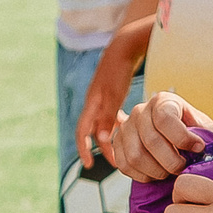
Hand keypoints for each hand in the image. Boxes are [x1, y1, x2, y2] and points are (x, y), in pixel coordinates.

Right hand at [74, 38, 139, 167]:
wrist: (123, 47)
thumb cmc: (118, 69)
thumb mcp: (114, 93)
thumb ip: (107, 115)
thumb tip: (100, 139)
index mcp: (92, 104)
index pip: (82, 132)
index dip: (84, 149)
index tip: (89, 165)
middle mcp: (95, 104)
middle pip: (95, 131)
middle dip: (103, 148)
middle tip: (116, 163)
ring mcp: (102, 100)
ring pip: (104, 124)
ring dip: (112, 137)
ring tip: (125, 149)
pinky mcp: (111, 96)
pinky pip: (112, 115)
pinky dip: (119, 124)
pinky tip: (130, 128)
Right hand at [104, 93, 212, 181]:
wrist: (174, 139)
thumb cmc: (192, 133)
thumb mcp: (206, 129)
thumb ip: (212, 137)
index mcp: (163, 101)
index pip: (165, 119)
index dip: (183, 139)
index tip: (198, 149)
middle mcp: (140, 110)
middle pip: (151, 141)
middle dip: (171, 161)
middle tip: (184, 167)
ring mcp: (125, 128)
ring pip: (136, 157)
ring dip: (157, 171)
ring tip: (170, 171)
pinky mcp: (116, 145)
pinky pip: (125, 166)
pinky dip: (143, 175)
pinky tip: (157, 173)